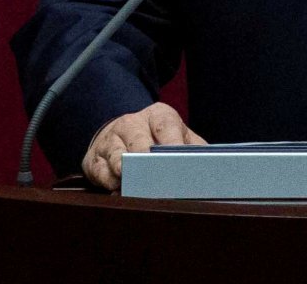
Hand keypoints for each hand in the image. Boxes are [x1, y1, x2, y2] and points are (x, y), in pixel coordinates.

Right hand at [81, 102, 207, 187]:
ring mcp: (110, 140)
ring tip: (135, 185)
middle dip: (147, 160)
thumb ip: (195, 148)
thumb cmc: (158, 139)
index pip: (167, 125)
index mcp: (158, 115)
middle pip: (139, 141)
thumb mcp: (179, 136)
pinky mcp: (93, 158)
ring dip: (125, 172)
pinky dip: (109, 183)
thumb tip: (213, 166)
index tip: (178, 160)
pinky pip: (100, 172)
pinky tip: (118, 191)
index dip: (173, 143)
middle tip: (157, 178)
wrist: (122, 133)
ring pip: (116, 156)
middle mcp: (132, 123)